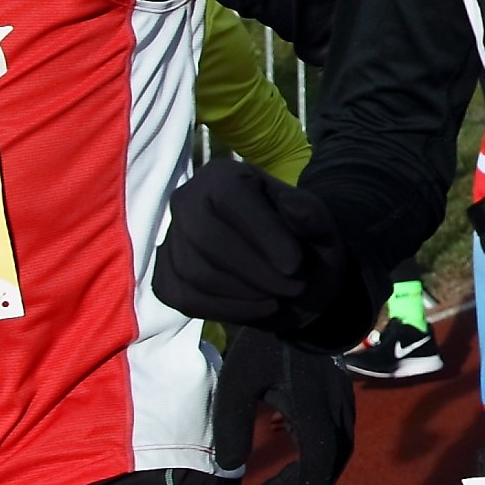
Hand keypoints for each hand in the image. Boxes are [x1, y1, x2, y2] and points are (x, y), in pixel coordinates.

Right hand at [153, 158, 369, 349]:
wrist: (289, 274)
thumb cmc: (302, 239)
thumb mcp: (319, 224)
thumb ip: (310, 215)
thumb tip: (293, 206)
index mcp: (223, 175)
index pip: (230, 198)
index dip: (262, 234)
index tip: (294, 265)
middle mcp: (187, 200)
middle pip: (206, 238)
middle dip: (255, 270)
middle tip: (294, 287)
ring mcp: (171, 240)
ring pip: (196, 272)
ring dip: (245, 293)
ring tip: (281, 296)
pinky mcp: (165, 276)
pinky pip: (185, 298)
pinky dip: (228, 310)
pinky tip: (260, 309)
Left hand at [213, 327, 354, 484]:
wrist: (300, 307)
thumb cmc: (265, 344)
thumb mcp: (237, 383)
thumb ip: (232, 425)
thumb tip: (230, 469)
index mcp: (315, 407)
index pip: (319, 459)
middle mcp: (336, 410)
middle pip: (327, 463)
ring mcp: (342, 404)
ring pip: (331, 454)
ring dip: (302, 480)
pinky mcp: (337, 400)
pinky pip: (331, 441)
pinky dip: (310, 463)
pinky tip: (285, 469)